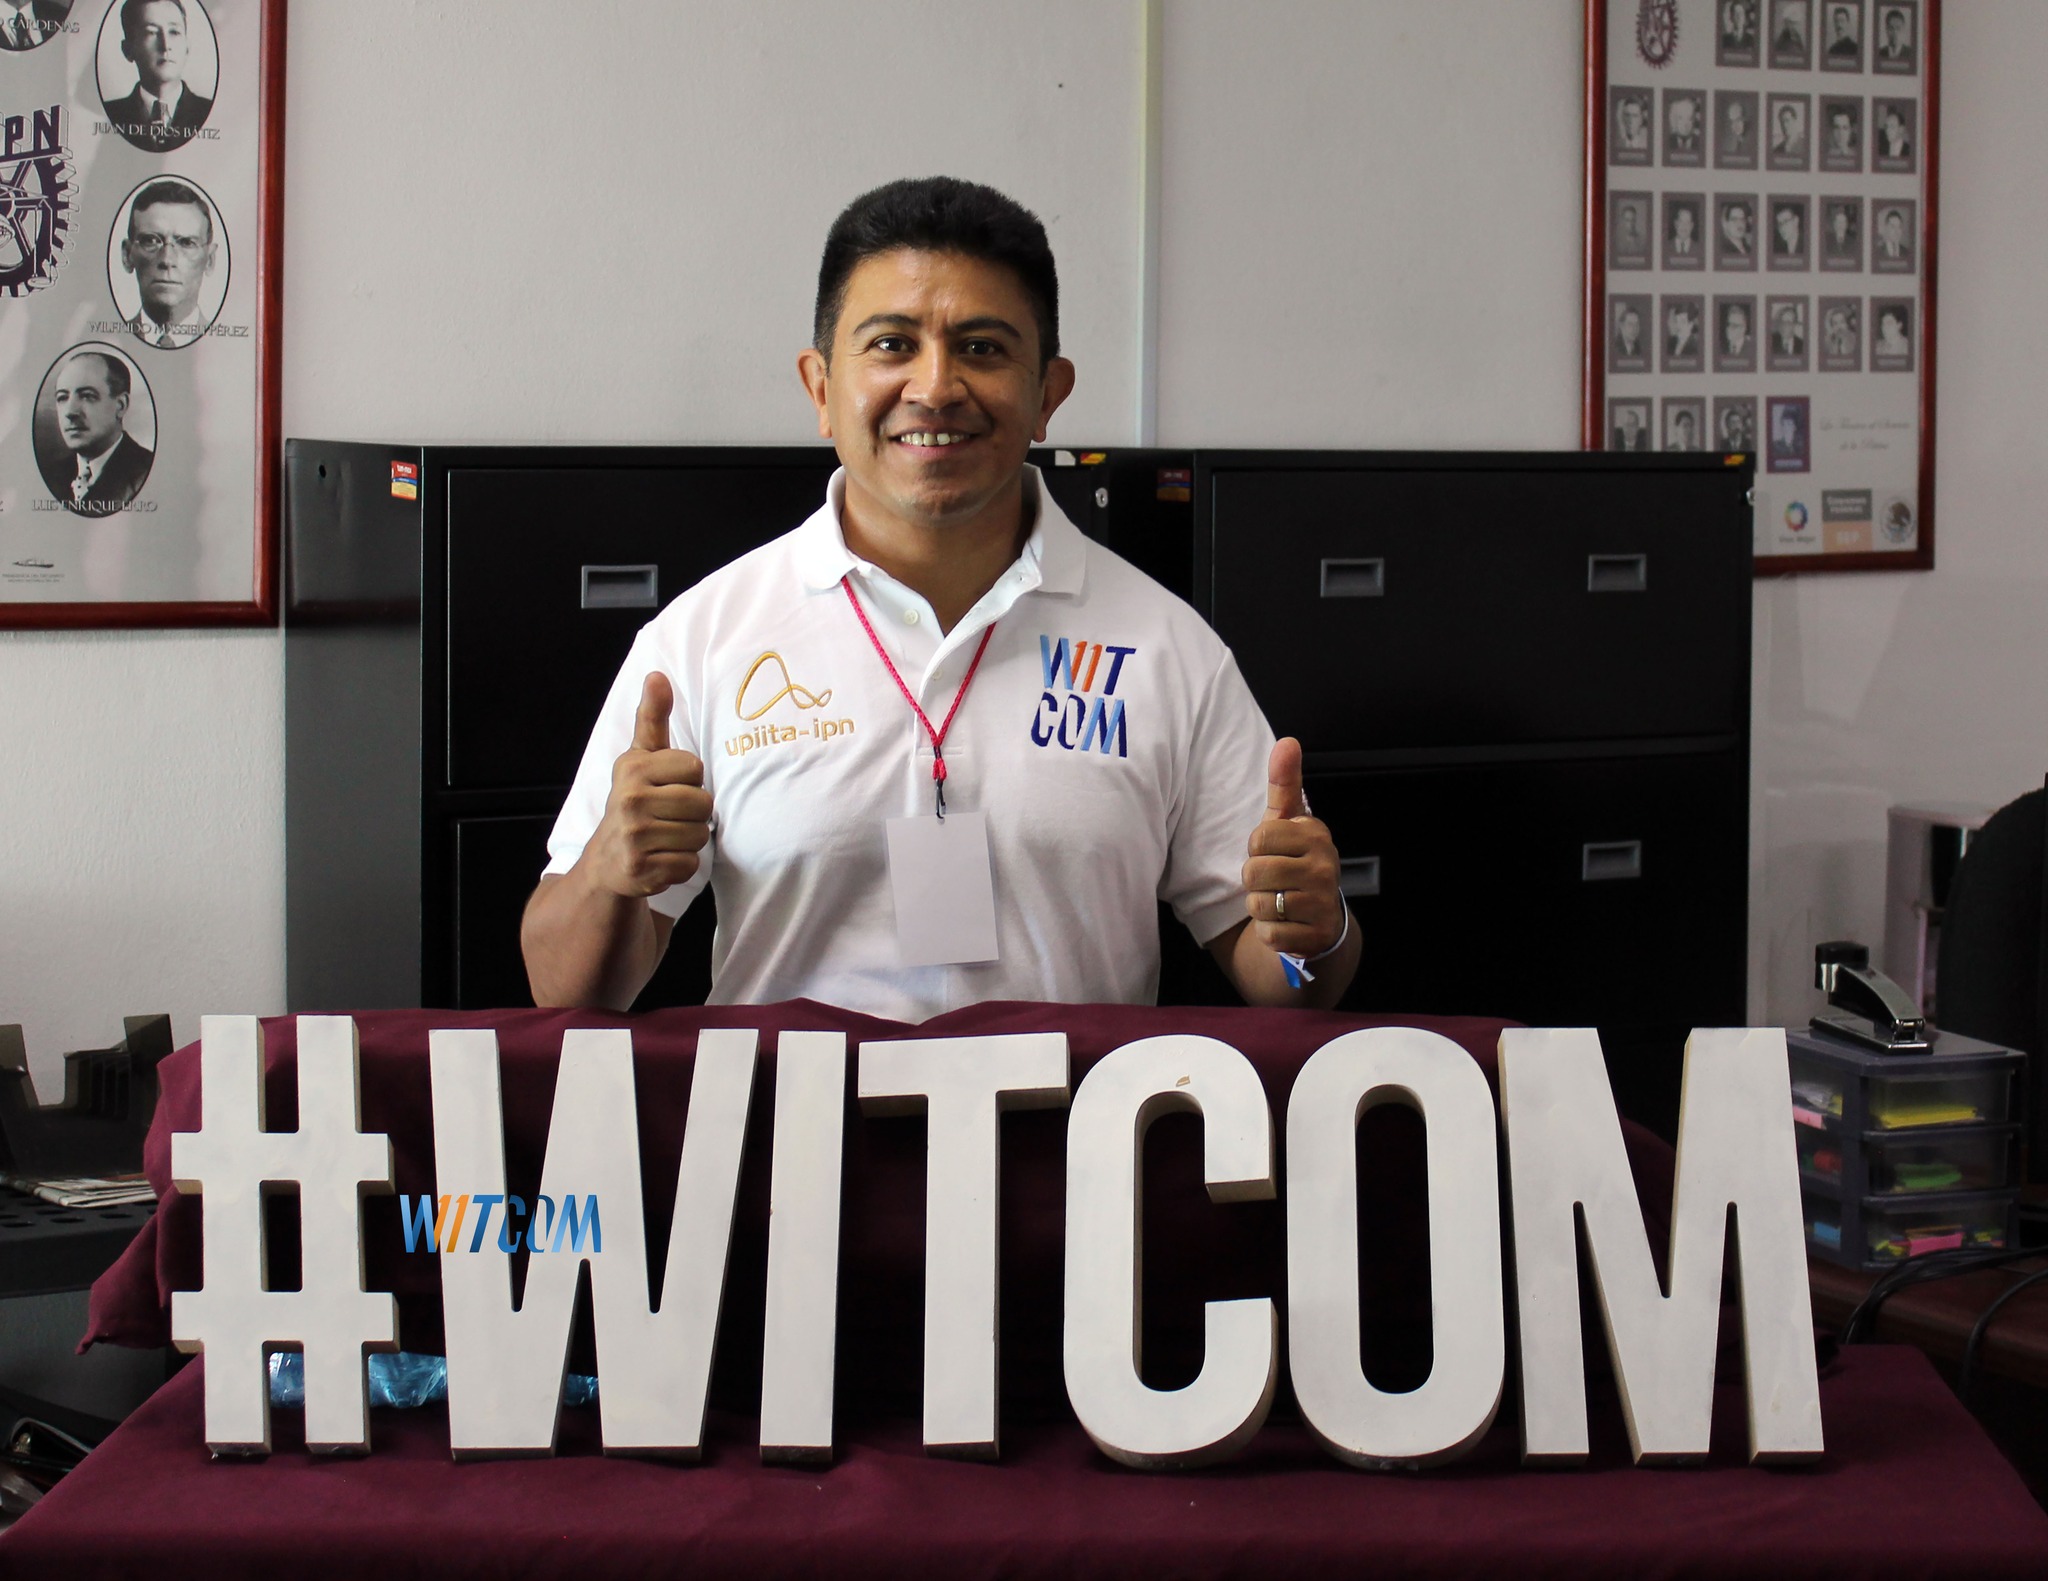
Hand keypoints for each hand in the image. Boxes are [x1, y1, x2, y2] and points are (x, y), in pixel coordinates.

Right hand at [581, 673, 712, 898]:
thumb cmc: (635, 801)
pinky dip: (681, 865)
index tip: (666, 788)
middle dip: (693, 813)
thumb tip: (658, 675)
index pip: (695, 769)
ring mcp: (634, 838)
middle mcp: (629, 800)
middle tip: (667, 817)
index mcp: (632, 768)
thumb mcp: (640, 758)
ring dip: (688, 840)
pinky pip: (690, 864)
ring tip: (663, 837)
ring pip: (699, 836)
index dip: (688, 781)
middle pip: (703, 804)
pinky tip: (660, 859)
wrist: (606, 861)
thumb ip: (652, 717)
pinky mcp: (642, 870)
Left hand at [1242, 737, 1344, 956]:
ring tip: (1280, 902)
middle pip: (1254, 872)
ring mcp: (1323, 902)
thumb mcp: (1288, 823)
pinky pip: (1269, 933)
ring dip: (1260, 907)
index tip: (1273, 854)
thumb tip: (1287, 741)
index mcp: (1315, 834)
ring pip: (1259, 904)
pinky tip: (1286, 925)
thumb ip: (1285, 784)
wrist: (1317, 921)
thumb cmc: (1294, 862)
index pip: (1258, 838)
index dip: (1256, 850)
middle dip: (1254, 881)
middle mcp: (1325, 866)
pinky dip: (1269, 933)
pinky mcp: (1315, 936)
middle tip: (1274, 882)